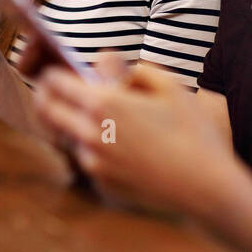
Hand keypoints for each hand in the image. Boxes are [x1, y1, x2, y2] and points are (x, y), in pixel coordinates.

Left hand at [33, 61, 240, 216]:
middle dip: (47, 96)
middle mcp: (90, 132)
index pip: (54, 82)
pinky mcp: (102, 182)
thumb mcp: (169, 85)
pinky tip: (122, 143)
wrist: (205, 186)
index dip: (52, 73)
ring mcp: (93, 161)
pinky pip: (87, 156)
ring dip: (73, 122)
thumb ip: (132, 67)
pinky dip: (94, 146)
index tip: (57, 71)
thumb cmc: (191, 131)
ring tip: (100, 117)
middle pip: (46, 109)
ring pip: (66, 134)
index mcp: (104, 102)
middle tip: (59, 90)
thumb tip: (106, 64)